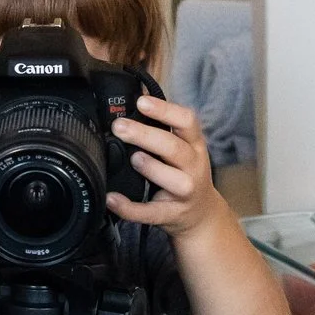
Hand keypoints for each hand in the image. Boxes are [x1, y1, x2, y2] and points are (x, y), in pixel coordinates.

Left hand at [109, 94, 221, 237]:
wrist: (201, 214)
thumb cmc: (185, 173)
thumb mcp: (183, 148)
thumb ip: (163, 129)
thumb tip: (134, 100)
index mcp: (194, 145)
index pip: (187, 121)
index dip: (165, 110)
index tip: (141, 102)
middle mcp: (194, 166)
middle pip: (173, 147)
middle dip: (146, 135)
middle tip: (120, 126)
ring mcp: (185, 192)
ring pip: (173, 179)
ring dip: (151, 167)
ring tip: (133, 159)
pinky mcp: (171, 214)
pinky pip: (150, 212)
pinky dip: (130, 207)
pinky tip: (113, 199)